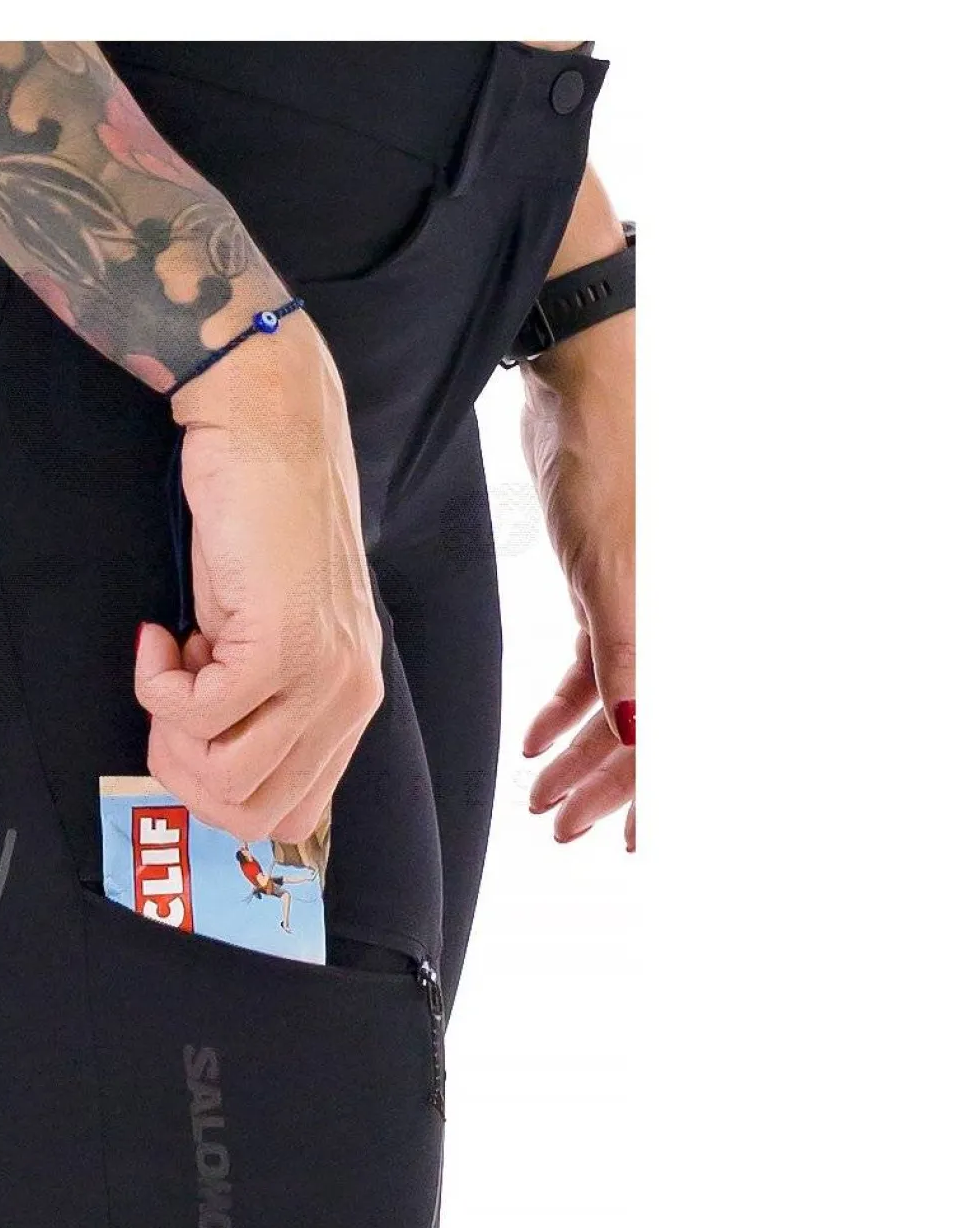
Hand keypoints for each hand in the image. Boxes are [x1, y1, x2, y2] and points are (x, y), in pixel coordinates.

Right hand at [132, 311, 383, 846]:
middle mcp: (350, 696)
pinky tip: (160, 631)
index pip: (292, 815)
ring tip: (168, 662)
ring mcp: (321, 675)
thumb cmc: (254, 521)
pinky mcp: (280, 644)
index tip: (193, 722)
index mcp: (352, 701)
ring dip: (169, 731)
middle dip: (185, 773)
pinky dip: (155, 684)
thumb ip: (257, 700)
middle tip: (167, 701)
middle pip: (255, 815)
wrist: (265, 429)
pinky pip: (197, 715)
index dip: (219, 788)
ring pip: (225, 779)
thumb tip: (202, 758)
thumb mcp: (263, 630)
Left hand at [519, 308, 635, 850]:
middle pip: (649, 728)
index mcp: (691, 623)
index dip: (656, 796)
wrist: (587, 383)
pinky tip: (536, 740)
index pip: (683, 733)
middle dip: (603, 786)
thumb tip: (644, 739)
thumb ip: (629, 660)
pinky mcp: (610, 585)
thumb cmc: (615, 461)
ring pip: (618, 704)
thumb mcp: (617, 570)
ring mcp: (645, 606)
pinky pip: (596, 667)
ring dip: (577, 754)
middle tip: (559, 827)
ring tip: (540, 797)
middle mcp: (676, 622)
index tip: (630, 844)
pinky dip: (565, 706)